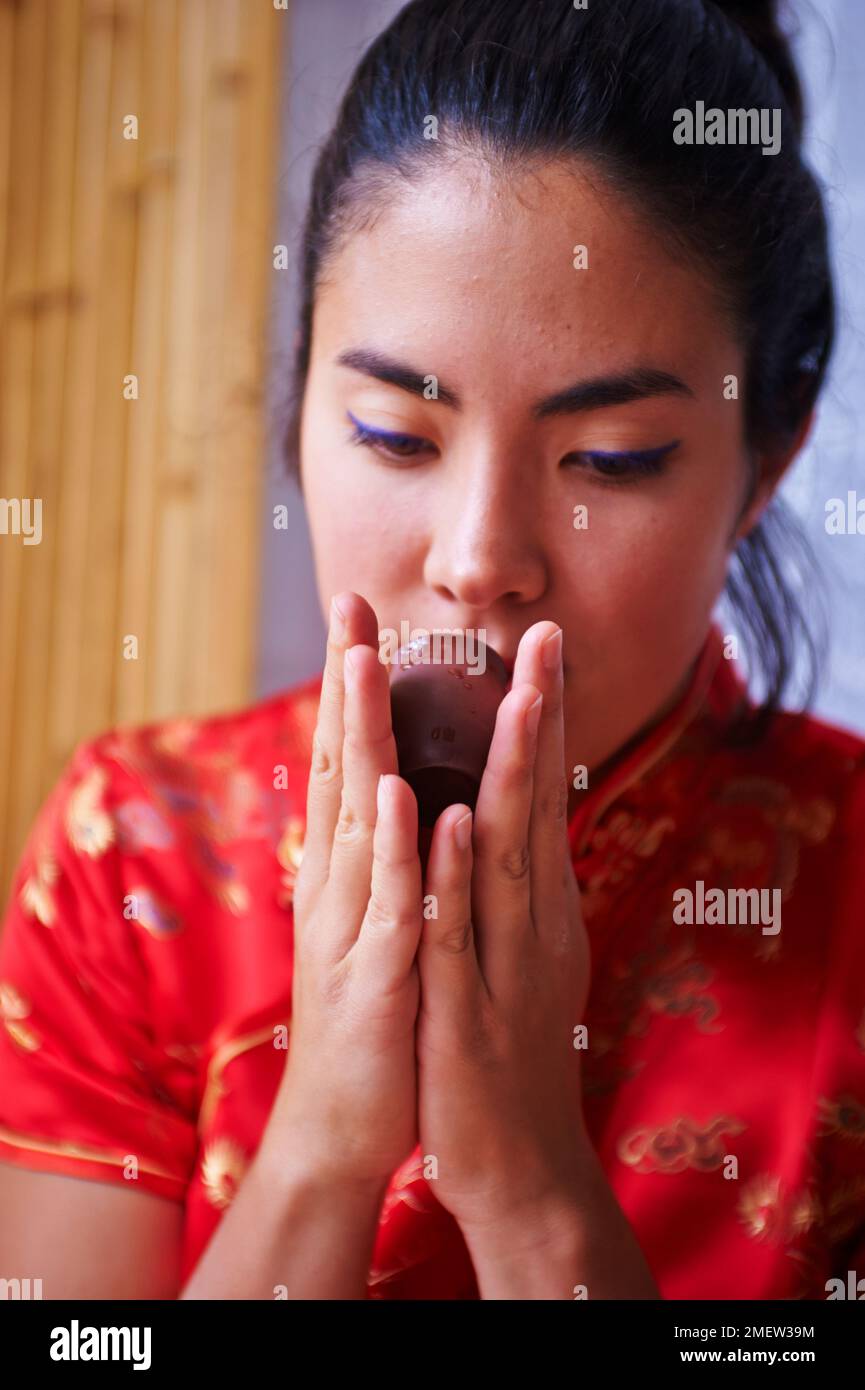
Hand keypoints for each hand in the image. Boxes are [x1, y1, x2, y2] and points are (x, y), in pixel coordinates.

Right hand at [269, 592, 422, 1189]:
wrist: (345, 1124)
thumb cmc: (374, 1015)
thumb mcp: (379, 923)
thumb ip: (384, 860)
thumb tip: (391, 798)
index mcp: (353, 869)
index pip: (354, 760)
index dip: (357, 689)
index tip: (363, 617)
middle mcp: (343, 885)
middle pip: (346, 768)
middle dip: (349, 684)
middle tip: (348, 604)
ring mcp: (355, 927)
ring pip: (363, 819)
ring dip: (364, 738)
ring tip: (366, 663)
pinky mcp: (376, 977)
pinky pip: (389, 906)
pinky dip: (393, 849)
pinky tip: (399, 794)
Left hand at [416, 621, 590, 1232]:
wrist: (515, 1166)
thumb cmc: (501, 1050)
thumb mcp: (512, 955)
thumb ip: (508, 889)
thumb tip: (500, 822)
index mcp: (533, 904)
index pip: (535, 795)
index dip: (538, 719)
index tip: (538, 647)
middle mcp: (530, 921)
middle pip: (533, 805)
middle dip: (539, 716)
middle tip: (548, 637)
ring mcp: (501, 963)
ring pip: (506, 854)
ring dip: (510, 773)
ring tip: (517, 697)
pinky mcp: (465, 1011)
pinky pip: (455, 934)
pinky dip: (456, 876)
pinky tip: (452, 821)